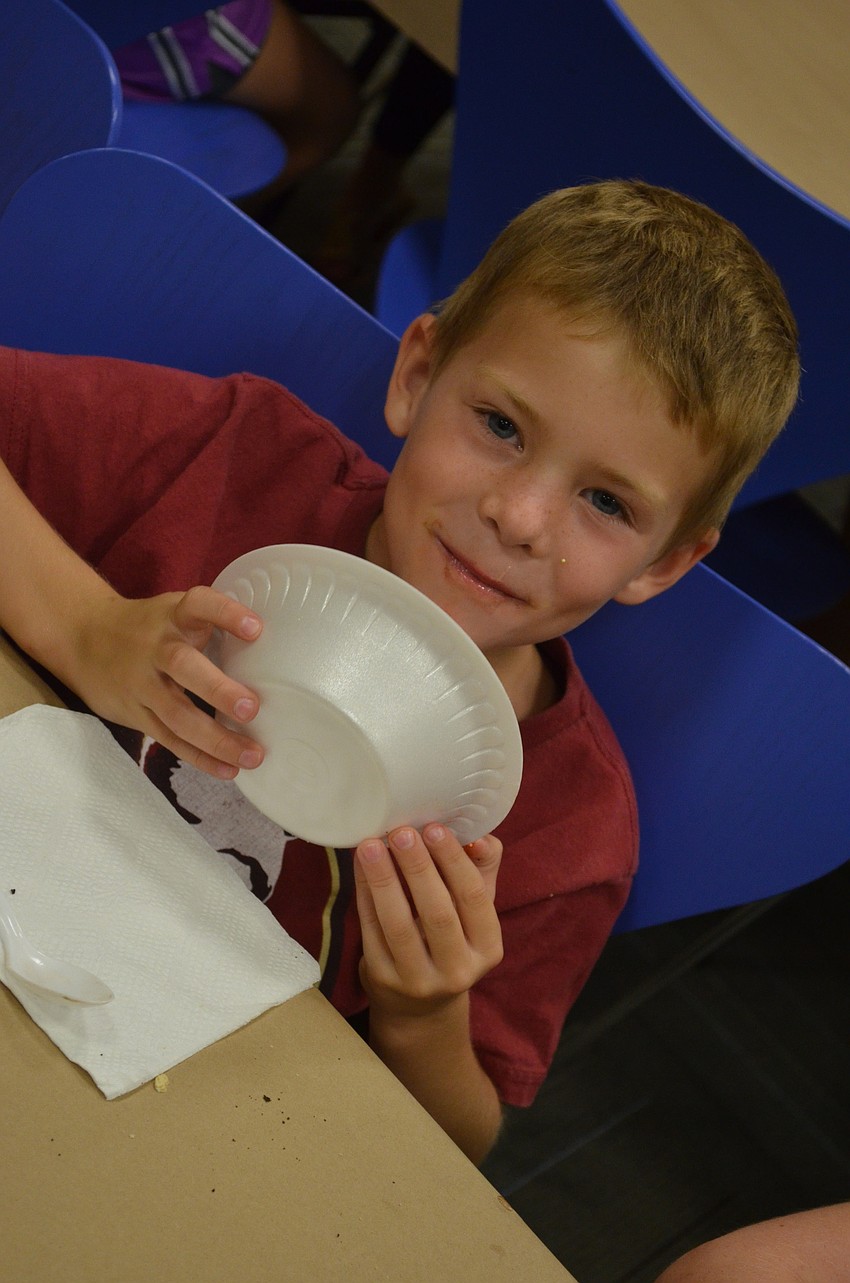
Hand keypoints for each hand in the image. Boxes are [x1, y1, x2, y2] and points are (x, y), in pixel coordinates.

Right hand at [65, 585, 264, 777]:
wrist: (83, 637)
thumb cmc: (150, 627)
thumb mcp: (176, 612)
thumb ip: (214, 625)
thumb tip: (275, 646)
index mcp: (173, 615)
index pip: (199, 605)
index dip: (226, 614)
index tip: (256, 628)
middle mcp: (156, 647)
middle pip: (183, 667)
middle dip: (218, 690)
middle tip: (252, 708)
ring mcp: (143, 683)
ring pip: (176, 714)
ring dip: (215, 738)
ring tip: (252, 755)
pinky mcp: (136, 713)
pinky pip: (168, 739)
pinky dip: (198, 756)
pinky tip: (228, 770)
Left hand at [353, 823, 503, 1018]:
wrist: (420, 1006)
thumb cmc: (452, 940)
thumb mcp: (474, 912)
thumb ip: (481, 870)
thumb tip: (477, 834)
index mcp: (488, 947)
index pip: (474, 898)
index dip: (455, 862)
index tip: (435, 828)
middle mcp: (458, 970)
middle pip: (438, 913)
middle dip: (418, 868)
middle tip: (402, 832)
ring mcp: (418, 980)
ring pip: (399, 924)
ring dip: (383, 880)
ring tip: (371, 845)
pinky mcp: (384, 980)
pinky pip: (372, 931)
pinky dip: (365, 895)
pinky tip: (360, 868)